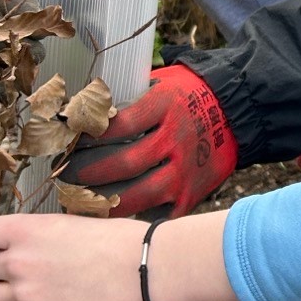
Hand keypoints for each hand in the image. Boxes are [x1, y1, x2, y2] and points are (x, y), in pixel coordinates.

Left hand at [0, 212, 148, 300]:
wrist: (150, 270)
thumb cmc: (121, 240)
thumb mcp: (71, 225)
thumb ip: (35, 237)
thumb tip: (12, 246)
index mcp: (24, 229)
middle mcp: (17, 261)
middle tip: (11, 271)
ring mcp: (26, 294)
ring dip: (0, 297)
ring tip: (26, 293)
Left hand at [68, 64, 237, 216]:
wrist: (235, 111)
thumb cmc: (188, 94)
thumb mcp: (161, 82)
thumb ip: (128, 96)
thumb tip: (81, 108)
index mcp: (167, 106)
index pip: (121, 125)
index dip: (90, 137)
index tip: (69, 142)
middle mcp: (177, 139)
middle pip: (126, 163)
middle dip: (89, 173)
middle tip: (64, 176)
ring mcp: (186, 169)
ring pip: (141, 194)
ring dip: (105, 202)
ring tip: (79, 202)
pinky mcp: (192, 192)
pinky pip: (160, 213)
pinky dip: (135, 217)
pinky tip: (110, 218)